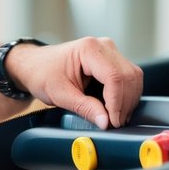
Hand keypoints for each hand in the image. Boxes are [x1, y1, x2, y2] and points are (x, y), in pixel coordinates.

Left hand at [8, 37, 143, 128]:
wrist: (36, 65)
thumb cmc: (43, 74)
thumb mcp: (60, 94)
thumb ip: (84, 108)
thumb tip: (105, 122)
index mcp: (89, 49)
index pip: (114, 76)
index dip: (117, 102)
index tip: (113, 121)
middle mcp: (104, 46)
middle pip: (128, 76)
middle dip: (125, 103)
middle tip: (115, 123)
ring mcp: (110, 52)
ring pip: (133, 77)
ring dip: (128, 100)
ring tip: (116, 118)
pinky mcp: (112, 60)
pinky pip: (128, 77)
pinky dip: (126, 95)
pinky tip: (116, 108)